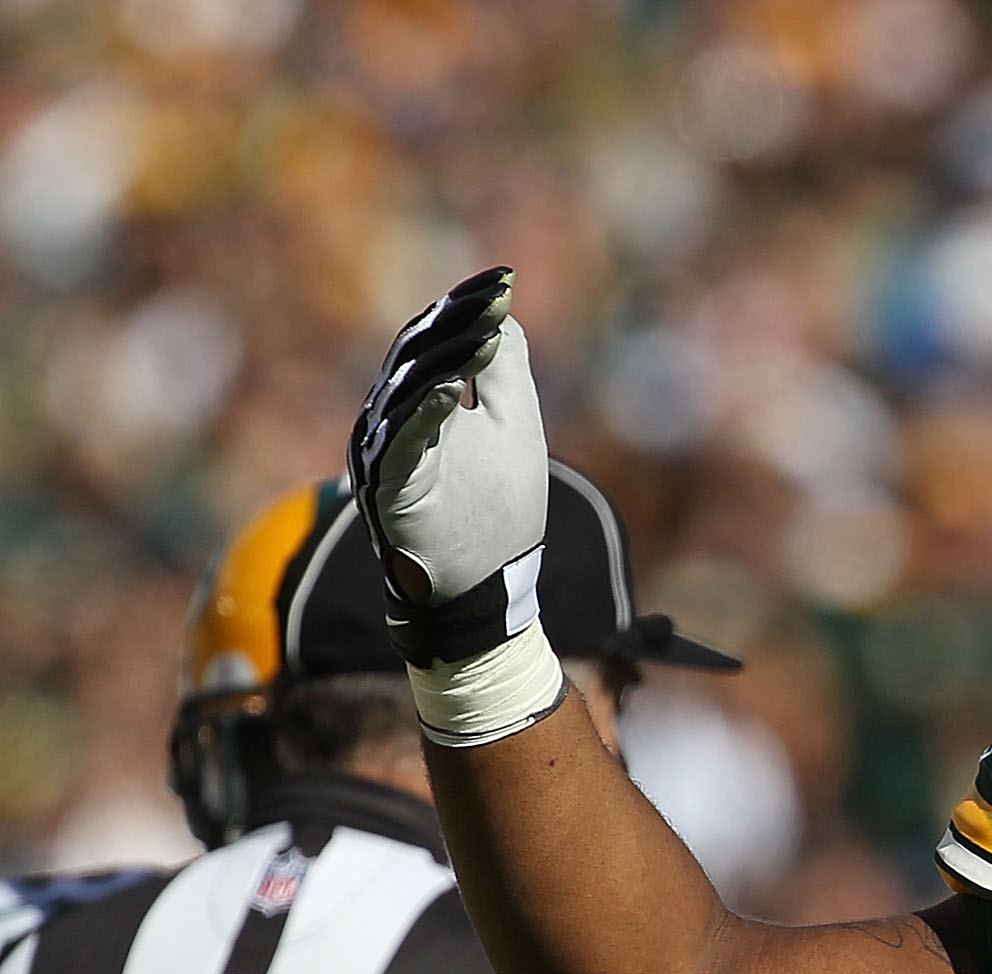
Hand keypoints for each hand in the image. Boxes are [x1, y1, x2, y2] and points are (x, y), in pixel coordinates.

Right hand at [348, 265, 548, 668]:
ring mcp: (387, 454)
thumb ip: (503, 371)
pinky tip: (448, 389)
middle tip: (490, 294)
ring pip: (405, 393)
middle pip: (416, 357)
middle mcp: (393, 420)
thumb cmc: (498, 508)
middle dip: (454, 324)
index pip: (438, 342)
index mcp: (421, 401)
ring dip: (440, 358)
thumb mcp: (513, 427)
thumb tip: (502, 313)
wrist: (482, 584)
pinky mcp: (390, 489)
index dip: (467, 310)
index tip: (503, 279)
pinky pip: (402, 445)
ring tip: (478, 328)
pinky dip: (422, 414)